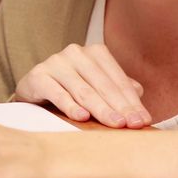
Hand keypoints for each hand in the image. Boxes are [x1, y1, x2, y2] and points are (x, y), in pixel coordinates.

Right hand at [14, 43, 150, 127]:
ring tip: (115, 124)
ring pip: (83, 90)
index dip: (132, 101)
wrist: (34, 88)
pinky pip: (57, 93)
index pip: (118, 80)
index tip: (143, 120)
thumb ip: (117, 88)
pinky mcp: (38, 76)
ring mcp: (55, 62)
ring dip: (101, 109)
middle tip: (132, 125)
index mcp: (95, 52)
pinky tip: (82, 117)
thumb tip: (139, 92)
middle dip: (120, 107)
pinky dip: (70, 106)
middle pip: (103, 85)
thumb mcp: (97, 86)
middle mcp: (76, 53)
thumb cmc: (71, 88)